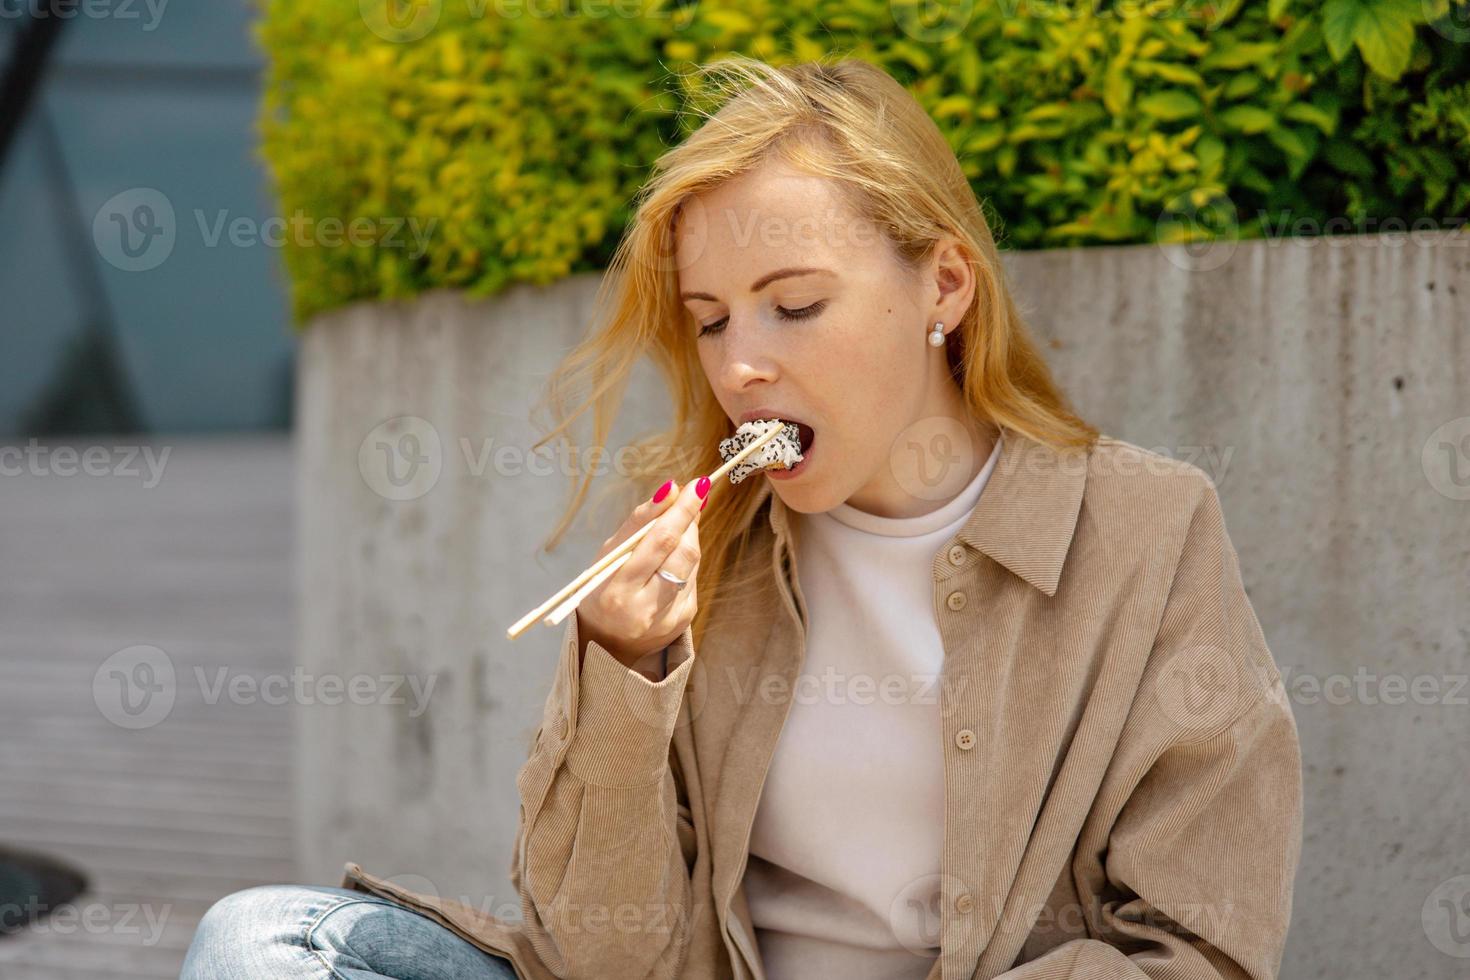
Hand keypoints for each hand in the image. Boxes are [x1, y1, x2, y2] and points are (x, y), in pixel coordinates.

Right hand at [575, 475, 707, 669]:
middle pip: (683, 552)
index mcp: (618, 590)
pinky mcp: (683, 618)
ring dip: (689, 536)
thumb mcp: (609, 554)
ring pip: (692, 562)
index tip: (696, 486)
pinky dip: (686, 560)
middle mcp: (645, 608)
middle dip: (690, 518)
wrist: (608, 641)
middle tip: (694, 493)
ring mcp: (668, 616)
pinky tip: (672, 558)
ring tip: (677, 524)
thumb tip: (672, 488)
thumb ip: (639, 522)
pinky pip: (692, 577)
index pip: (659, 542)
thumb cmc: (604, 586)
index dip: (680, 511)